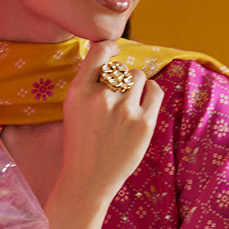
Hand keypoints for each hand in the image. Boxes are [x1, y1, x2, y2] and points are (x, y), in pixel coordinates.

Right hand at [57, 40, 162, 208]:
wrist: (88, 180)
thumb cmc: (80, 143)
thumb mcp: (72, 108)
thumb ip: (88, 82)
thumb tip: (108, 52)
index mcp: (78, 92)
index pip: (99, 52)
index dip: (109, 48)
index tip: (113, 52)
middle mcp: (101, 98)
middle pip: (122, 68)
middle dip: (121, 78)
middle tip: (116, 100)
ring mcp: (124, 110)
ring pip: (138, 76)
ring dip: (135, 85)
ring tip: (127, 104)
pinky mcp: (144, 123)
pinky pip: (155, 90)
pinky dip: (150, 91)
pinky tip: (143, 101)